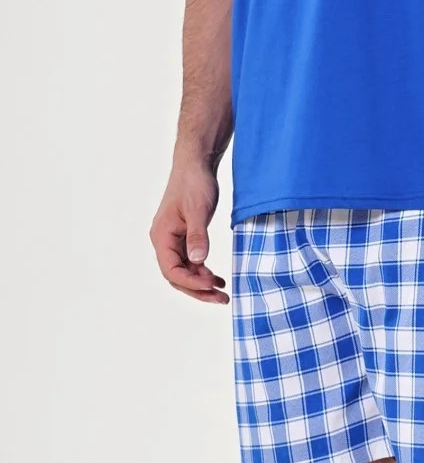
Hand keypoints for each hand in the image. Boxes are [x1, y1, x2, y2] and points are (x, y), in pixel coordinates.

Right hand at [149, 158, 228, 303]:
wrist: (196, 163)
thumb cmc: (194, 182)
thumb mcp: (198, 209)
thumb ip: (197, 236)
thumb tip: (199, 261)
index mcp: (161, 236)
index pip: (171, 270)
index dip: (191, 282)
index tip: (211, 286)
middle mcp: (164, 241)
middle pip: (177, 276)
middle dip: (198, 289)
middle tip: (221, 299)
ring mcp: (174, 240)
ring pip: (185, 271)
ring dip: (202, 283)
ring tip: (223, 293)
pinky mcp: (184, 237)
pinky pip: (191, 261)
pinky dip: (204, 271)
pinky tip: (218, 278)